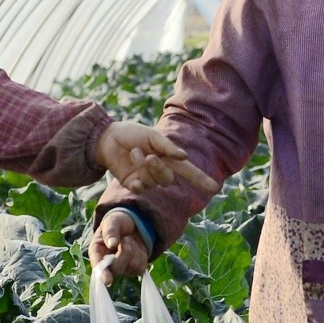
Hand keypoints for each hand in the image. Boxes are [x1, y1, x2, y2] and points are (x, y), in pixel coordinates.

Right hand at [88, 209, 150, 285]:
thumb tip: (111, 244)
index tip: (107, 280)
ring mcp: (122, 269)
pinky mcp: (135, 269)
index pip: (98, 266)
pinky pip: (141, 266)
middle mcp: (107, 265)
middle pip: (117, 268)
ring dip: (134, 249)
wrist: (133, 225)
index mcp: (96, 252)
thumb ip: (110, 231)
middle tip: (125, 237)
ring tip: (129, 240)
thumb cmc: (118, 223)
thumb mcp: (112, 221)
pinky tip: (136, 247)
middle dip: (125, 250)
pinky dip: (141, 254)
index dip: (102, 273)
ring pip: (131, 265)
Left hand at [96, 121, 220, 195]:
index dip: (201, 179)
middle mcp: (159, 170)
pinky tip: (130, 170)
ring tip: (133, 152)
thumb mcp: (151, 135)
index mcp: (168, 158)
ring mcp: (146, 179)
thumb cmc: (131, 133)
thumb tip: (185, 157)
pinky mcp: (132, 184)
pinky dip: (137, 180)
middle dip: (159, 169)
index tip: (216, 187)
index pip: (188, 171)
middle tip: (148, 156)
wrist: (107, 138)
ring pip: (153, 183)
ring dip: (143, 167)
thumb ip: (167, 146)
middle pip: (168, 179)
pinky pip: (140, 189)